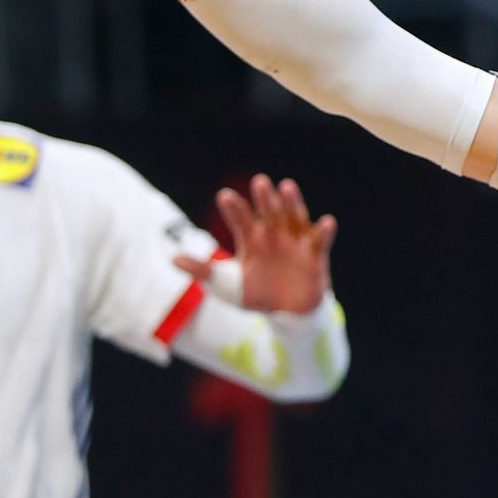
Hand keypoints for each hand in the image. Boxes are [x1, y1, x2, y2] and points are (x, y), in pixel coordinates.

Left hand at [174, 174, 337, 313]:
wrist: (286, 314)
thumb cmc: (256, 294)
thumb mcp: (225, 284)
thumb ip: (202, 270)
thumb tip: (172, 259)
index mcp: (251, 239)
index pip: (241, 219)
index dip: (234, 209)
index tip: (225, 197)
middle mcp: (274, 235)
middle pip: (269, 212)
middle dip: (264, 198)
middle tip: (259, 183)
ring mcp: (295, 242)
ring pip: (294, 217)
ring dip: (292, 202)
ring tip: (287, 186)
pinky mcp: (315, 255)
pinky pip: (320, 241)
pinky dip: (324, 231)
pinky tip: (325, 222)